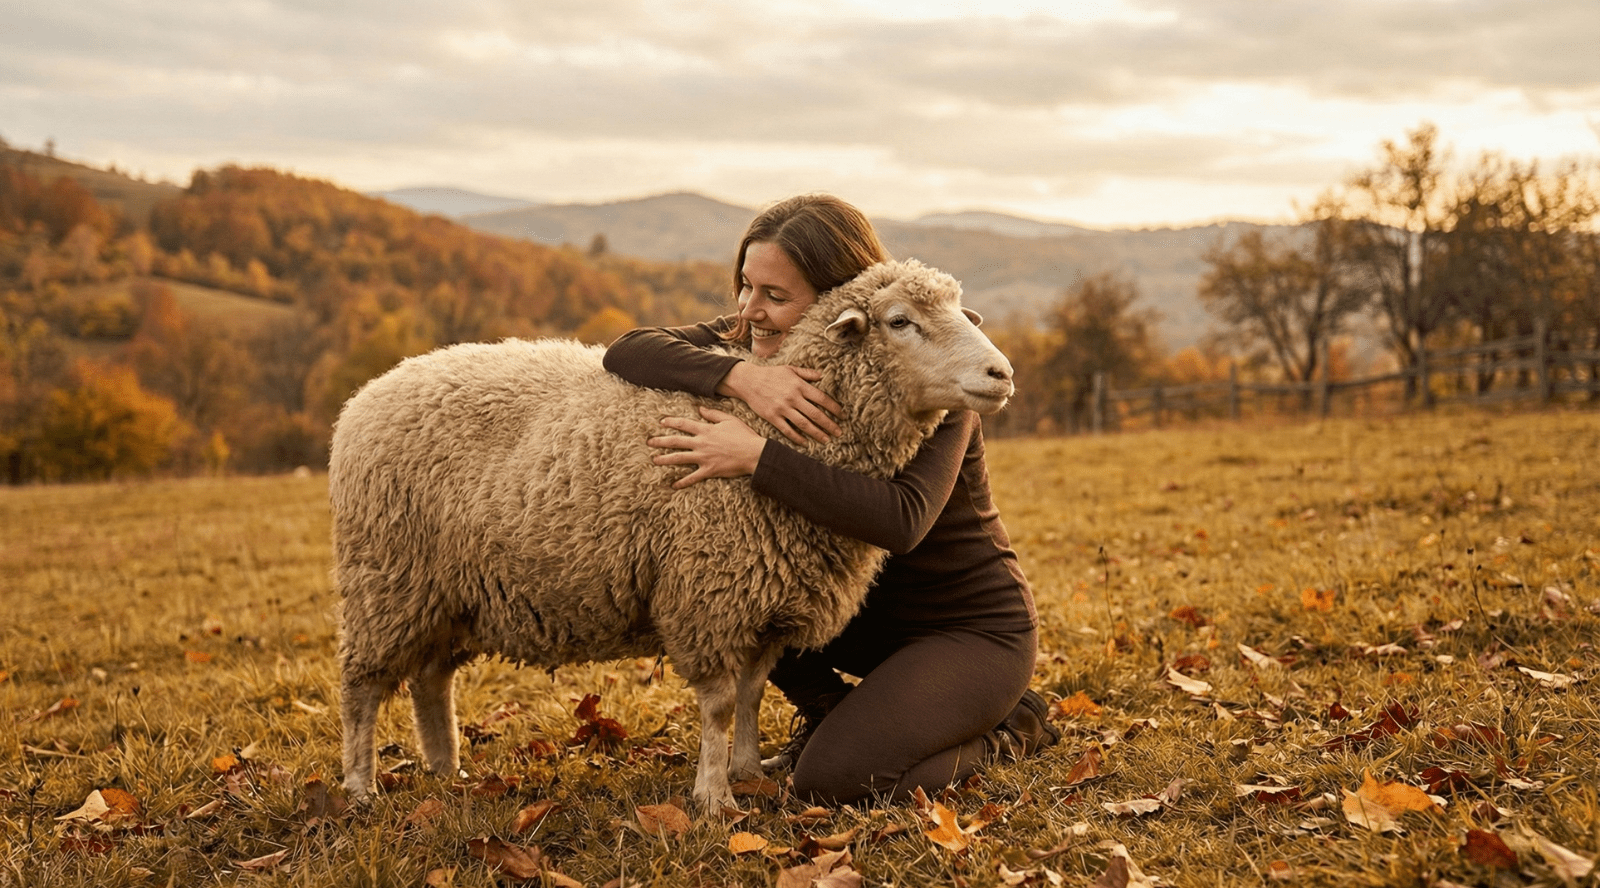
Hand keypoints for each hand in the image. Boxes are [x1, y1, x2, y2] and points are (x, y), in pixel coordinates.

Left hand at [649, 407, 766, 488]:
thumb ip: (713, 414)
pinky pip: (693, 477)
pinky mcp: (709, 470)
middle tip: (649, 442)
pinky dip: (683, 482)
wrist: (754, 453)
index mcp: (706, 430)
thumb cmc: (744, 435)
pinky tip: (673, 485)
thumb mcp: (729, 419)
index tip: (661, 422)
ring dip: (665, 459)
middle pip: (676, 441)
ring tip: (654, 460)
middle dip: (660, 441)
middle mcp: (701, 443)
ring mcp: (703, 458)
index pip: (683, 424)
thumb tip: (699, 409)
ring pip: (679, 458)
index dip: (671, 422)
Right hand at [717, 362, 841, 444]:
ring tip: (826, 439)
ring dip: (817, 433)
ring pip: (804, 424)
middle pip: (815, 414)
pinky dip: (797, 437)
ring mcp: (782, 408)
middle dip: (829, 424)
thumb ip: (807, 373)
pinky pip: (787, 430)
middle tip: (839, 432)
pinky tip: (806, 443)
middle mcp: (793, 398)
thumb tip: (822, 375)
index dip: (834, 408)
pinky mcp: (772, 417)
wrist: (748, 381)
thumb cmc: (770, 374)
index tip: (842, 415)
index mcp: (799, 385)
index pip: (822, 398)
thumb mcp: (790, 369)